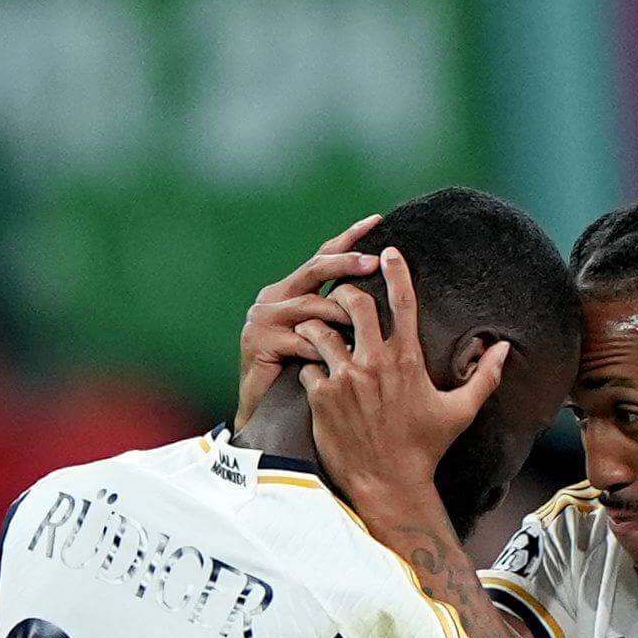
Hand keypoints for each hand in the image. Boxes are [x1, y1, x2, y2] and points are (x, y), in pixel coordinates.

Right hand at [235, 217, 378, 429]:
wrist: (265, 416)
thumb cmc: (301, 378)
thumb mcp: (323, 338)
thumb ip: (340, 314)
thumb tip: (381, 292)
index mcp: (290, 291)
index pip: (322, 256)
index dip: (349, 239)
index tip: (377, 221)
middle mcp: (273, 297)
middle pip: (314, 268)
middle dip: (346, 262)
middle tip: (374, 261)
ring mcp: (261, 319)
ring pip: (312, 307)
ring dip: (341, 316)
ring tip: (365, 329)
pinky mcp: (257, 343)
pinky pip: (301, 341)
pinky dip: (325, 350)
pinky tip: (342, 358)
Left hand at [295, 246, 507, 510]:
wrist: (390, 484)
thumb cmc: (425, 449)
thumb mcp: (460, 412)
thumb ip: (484, 377)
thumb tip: (504, 349)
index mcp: (407, 360)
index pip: (404, 301)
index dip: (396, 270)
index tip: (389, 251)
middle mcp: (375, 362)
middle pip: (355, 303)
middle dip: (346, 292)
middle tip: (342, 296)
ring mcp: (346, 378)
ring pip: (321, 330)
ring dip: (316, 326)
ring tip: (314, 328)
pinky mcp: (323, 398)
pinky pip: (307, 367)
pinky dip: (307, 365)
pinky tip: (309, 371)